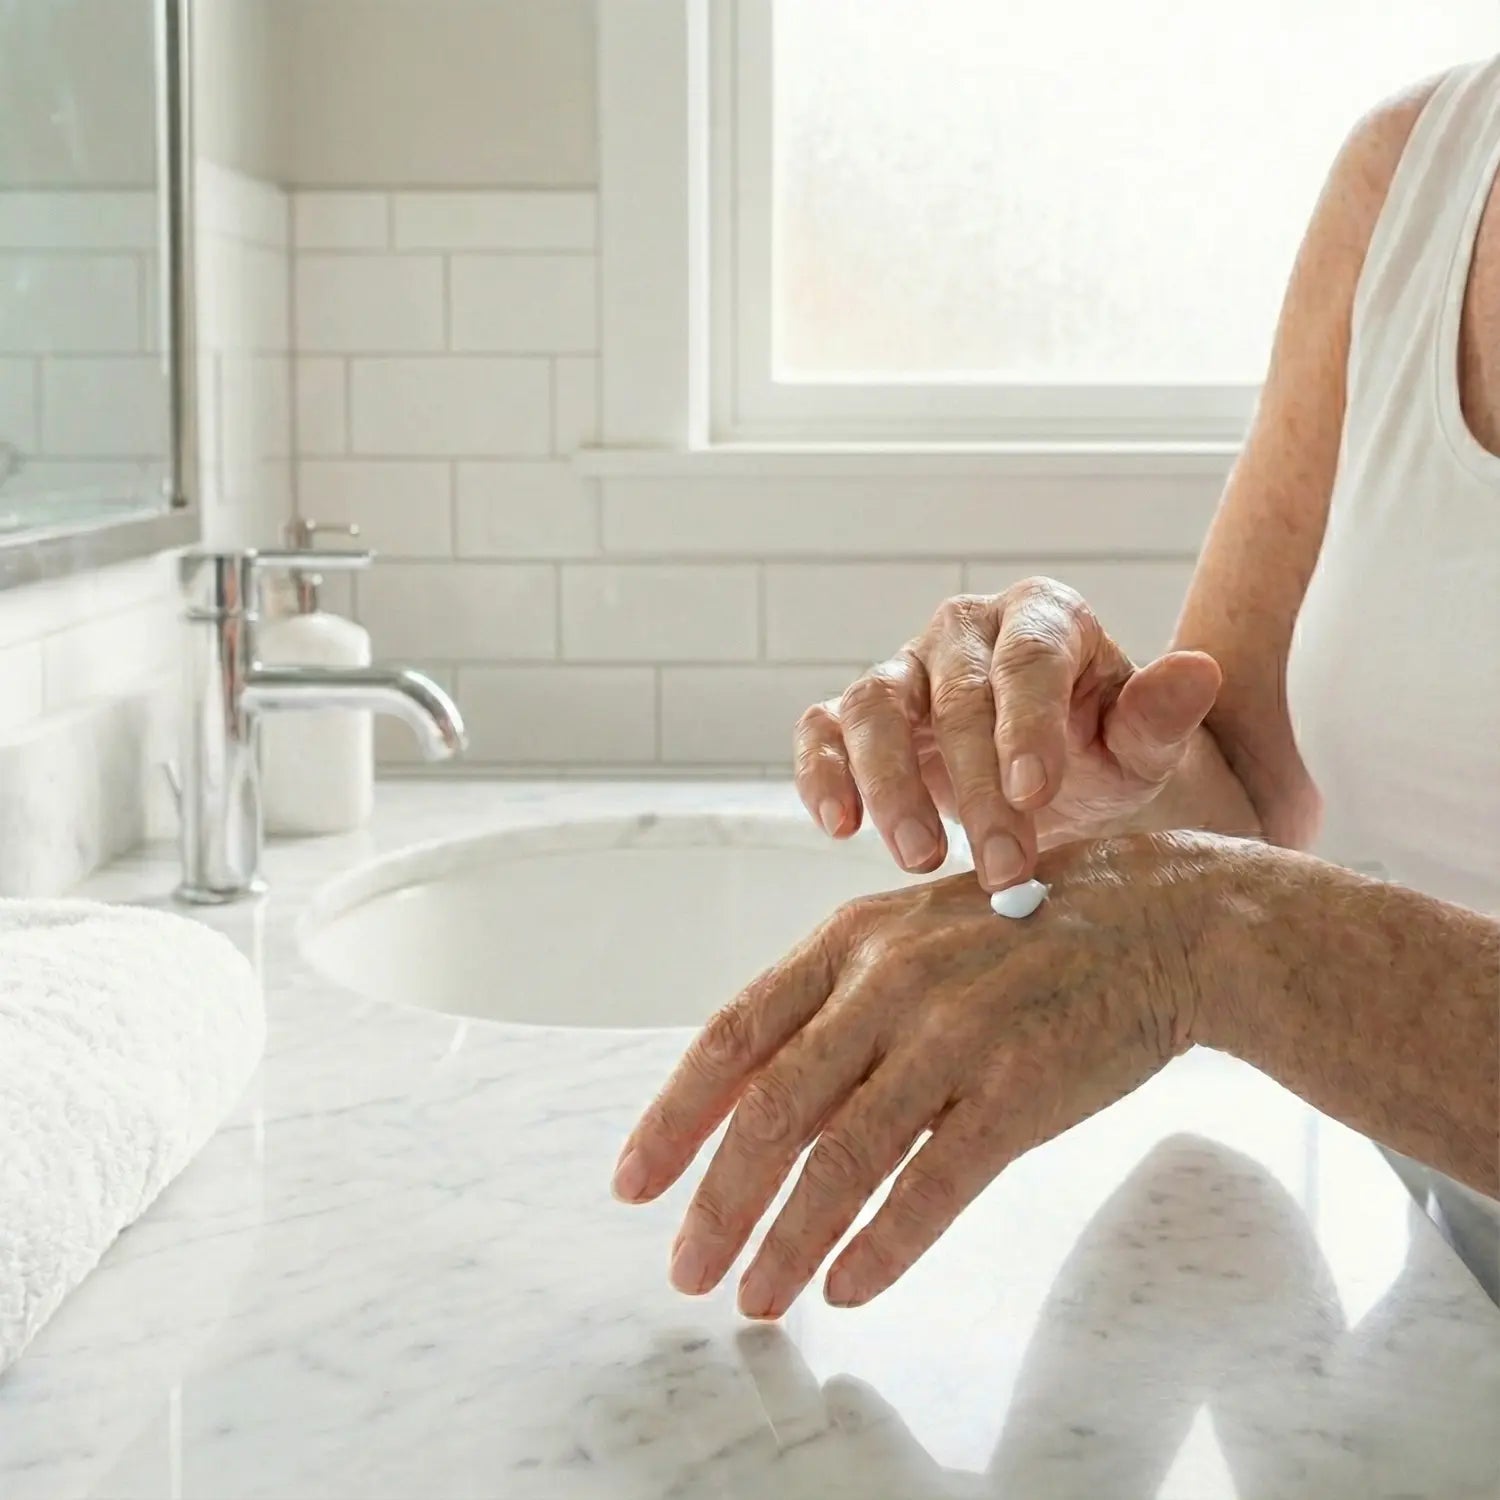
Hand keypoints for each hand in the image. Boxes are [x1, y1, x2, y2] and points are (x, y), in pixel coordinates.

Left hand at [612, 834, 1205, 1318]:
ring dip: (788, 1241)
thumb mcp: (906, 938)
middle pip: (773, 1110)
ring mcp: (954, 1036)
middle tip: (686, 1270)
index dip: (675, 1117)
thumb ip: (829, 1011)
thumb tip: (750, 1109)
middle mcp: (888, 984)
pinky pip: (934, 1184)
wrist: (1153, 918)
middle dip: (718, 1201)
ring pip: (843, 1158)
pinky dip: (883, 1245)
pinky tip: (849, 1288)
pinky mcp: (1019, 1090)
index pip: (731, 1036)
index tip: (635, 1183)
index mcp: (847, 943)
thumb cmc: (1017, 934)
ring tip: (754, 1297)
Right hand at [793, 577, 1221, 889]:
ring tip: (921, 859)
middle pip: (952, 694)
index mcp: (1041, 617)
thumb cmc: (1098, 753)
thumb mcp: (1141, 747)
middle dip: (975, 786)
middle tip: (1002, 869)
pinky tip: (842, 827)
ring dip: (888, 784)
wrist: (1049, 781)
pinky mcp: (855, 717)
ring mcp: (904, 670)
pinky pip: (820, 732)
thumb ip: (1160, 717)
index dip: (1026, 725)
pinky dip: (821, 775)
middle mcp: (964, 631)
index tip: (1035, 795)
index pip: (1027, 660)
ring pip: (872, 705)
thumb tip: (1198, 672)